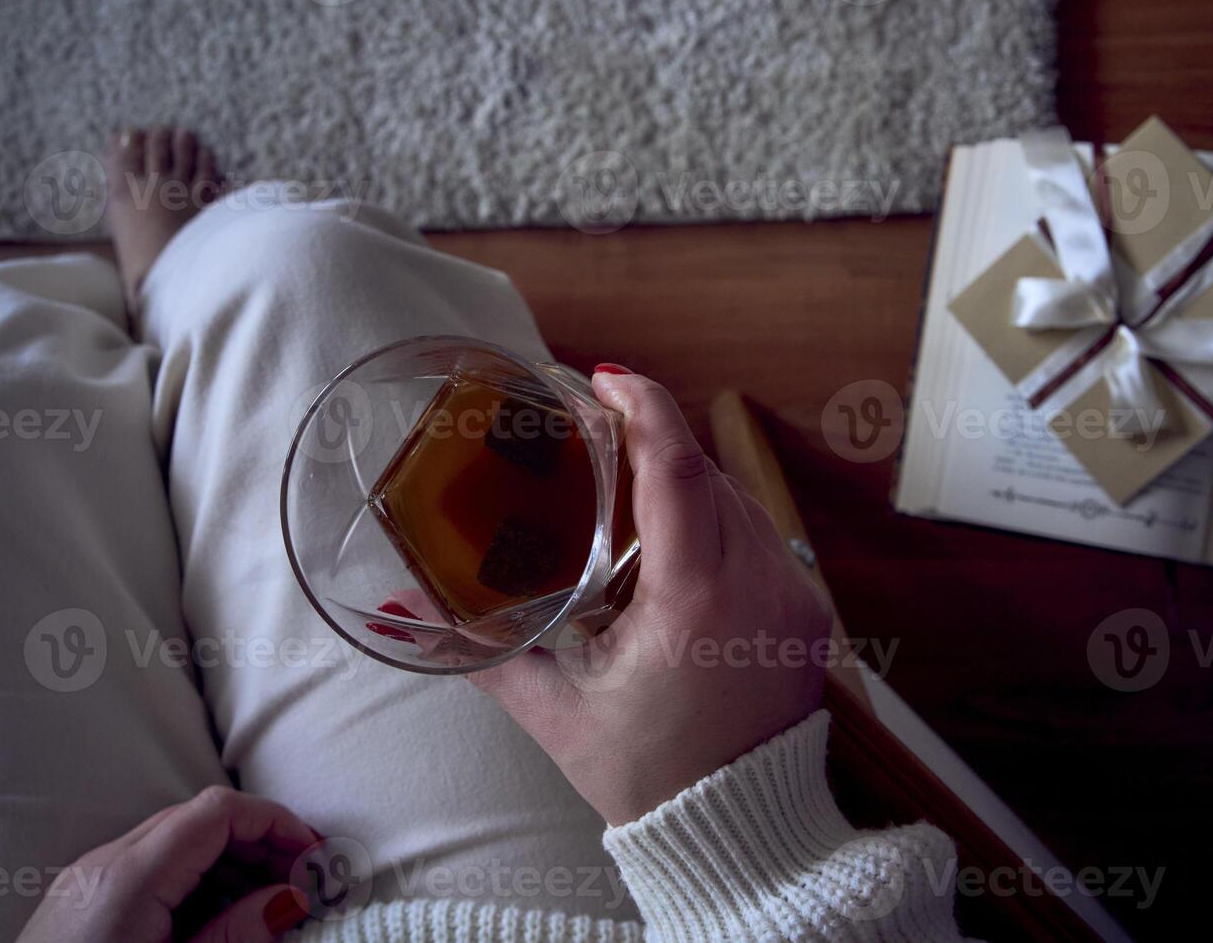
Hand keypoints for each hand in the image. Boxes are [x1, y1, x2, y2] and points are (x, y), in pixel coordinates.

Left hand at [17, 786, 318, 942]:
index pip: (219, 811)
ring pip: (176, 842)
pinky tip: (218, 920)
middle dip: (260, 844)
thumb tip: (290, 898)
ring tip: (266, 908)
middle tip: (301, 886)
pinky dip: (195, 881)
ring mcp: (86, 881)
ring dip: (230, 863)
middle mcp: (103, 865)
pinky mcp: (79, 903)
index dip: (276, 823)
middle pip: (200, 819)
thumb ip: (239, 934)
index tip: (313, 857)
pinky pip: (150, 870)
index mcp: (130, 878)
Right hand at [471, 369, 830, 825]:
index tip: (605, 378)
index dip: (644, 408)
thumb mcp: (558, 711)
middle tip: (595, 430)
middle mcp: (758, 585)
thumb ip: (482, 653)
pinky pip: (761, 537)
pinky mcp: (807, 612)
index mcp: (695, 600)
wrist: (741, 834)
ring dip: (685, 485)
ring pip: (738, 502)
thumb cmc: (650, 777)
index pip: (677, 470)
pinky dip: (715, 523)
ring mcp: (793, 597)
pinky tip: (671, 544)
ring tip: (624, 491)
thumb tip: (406, 614)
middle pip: (705, 475)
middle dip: (653, 442)